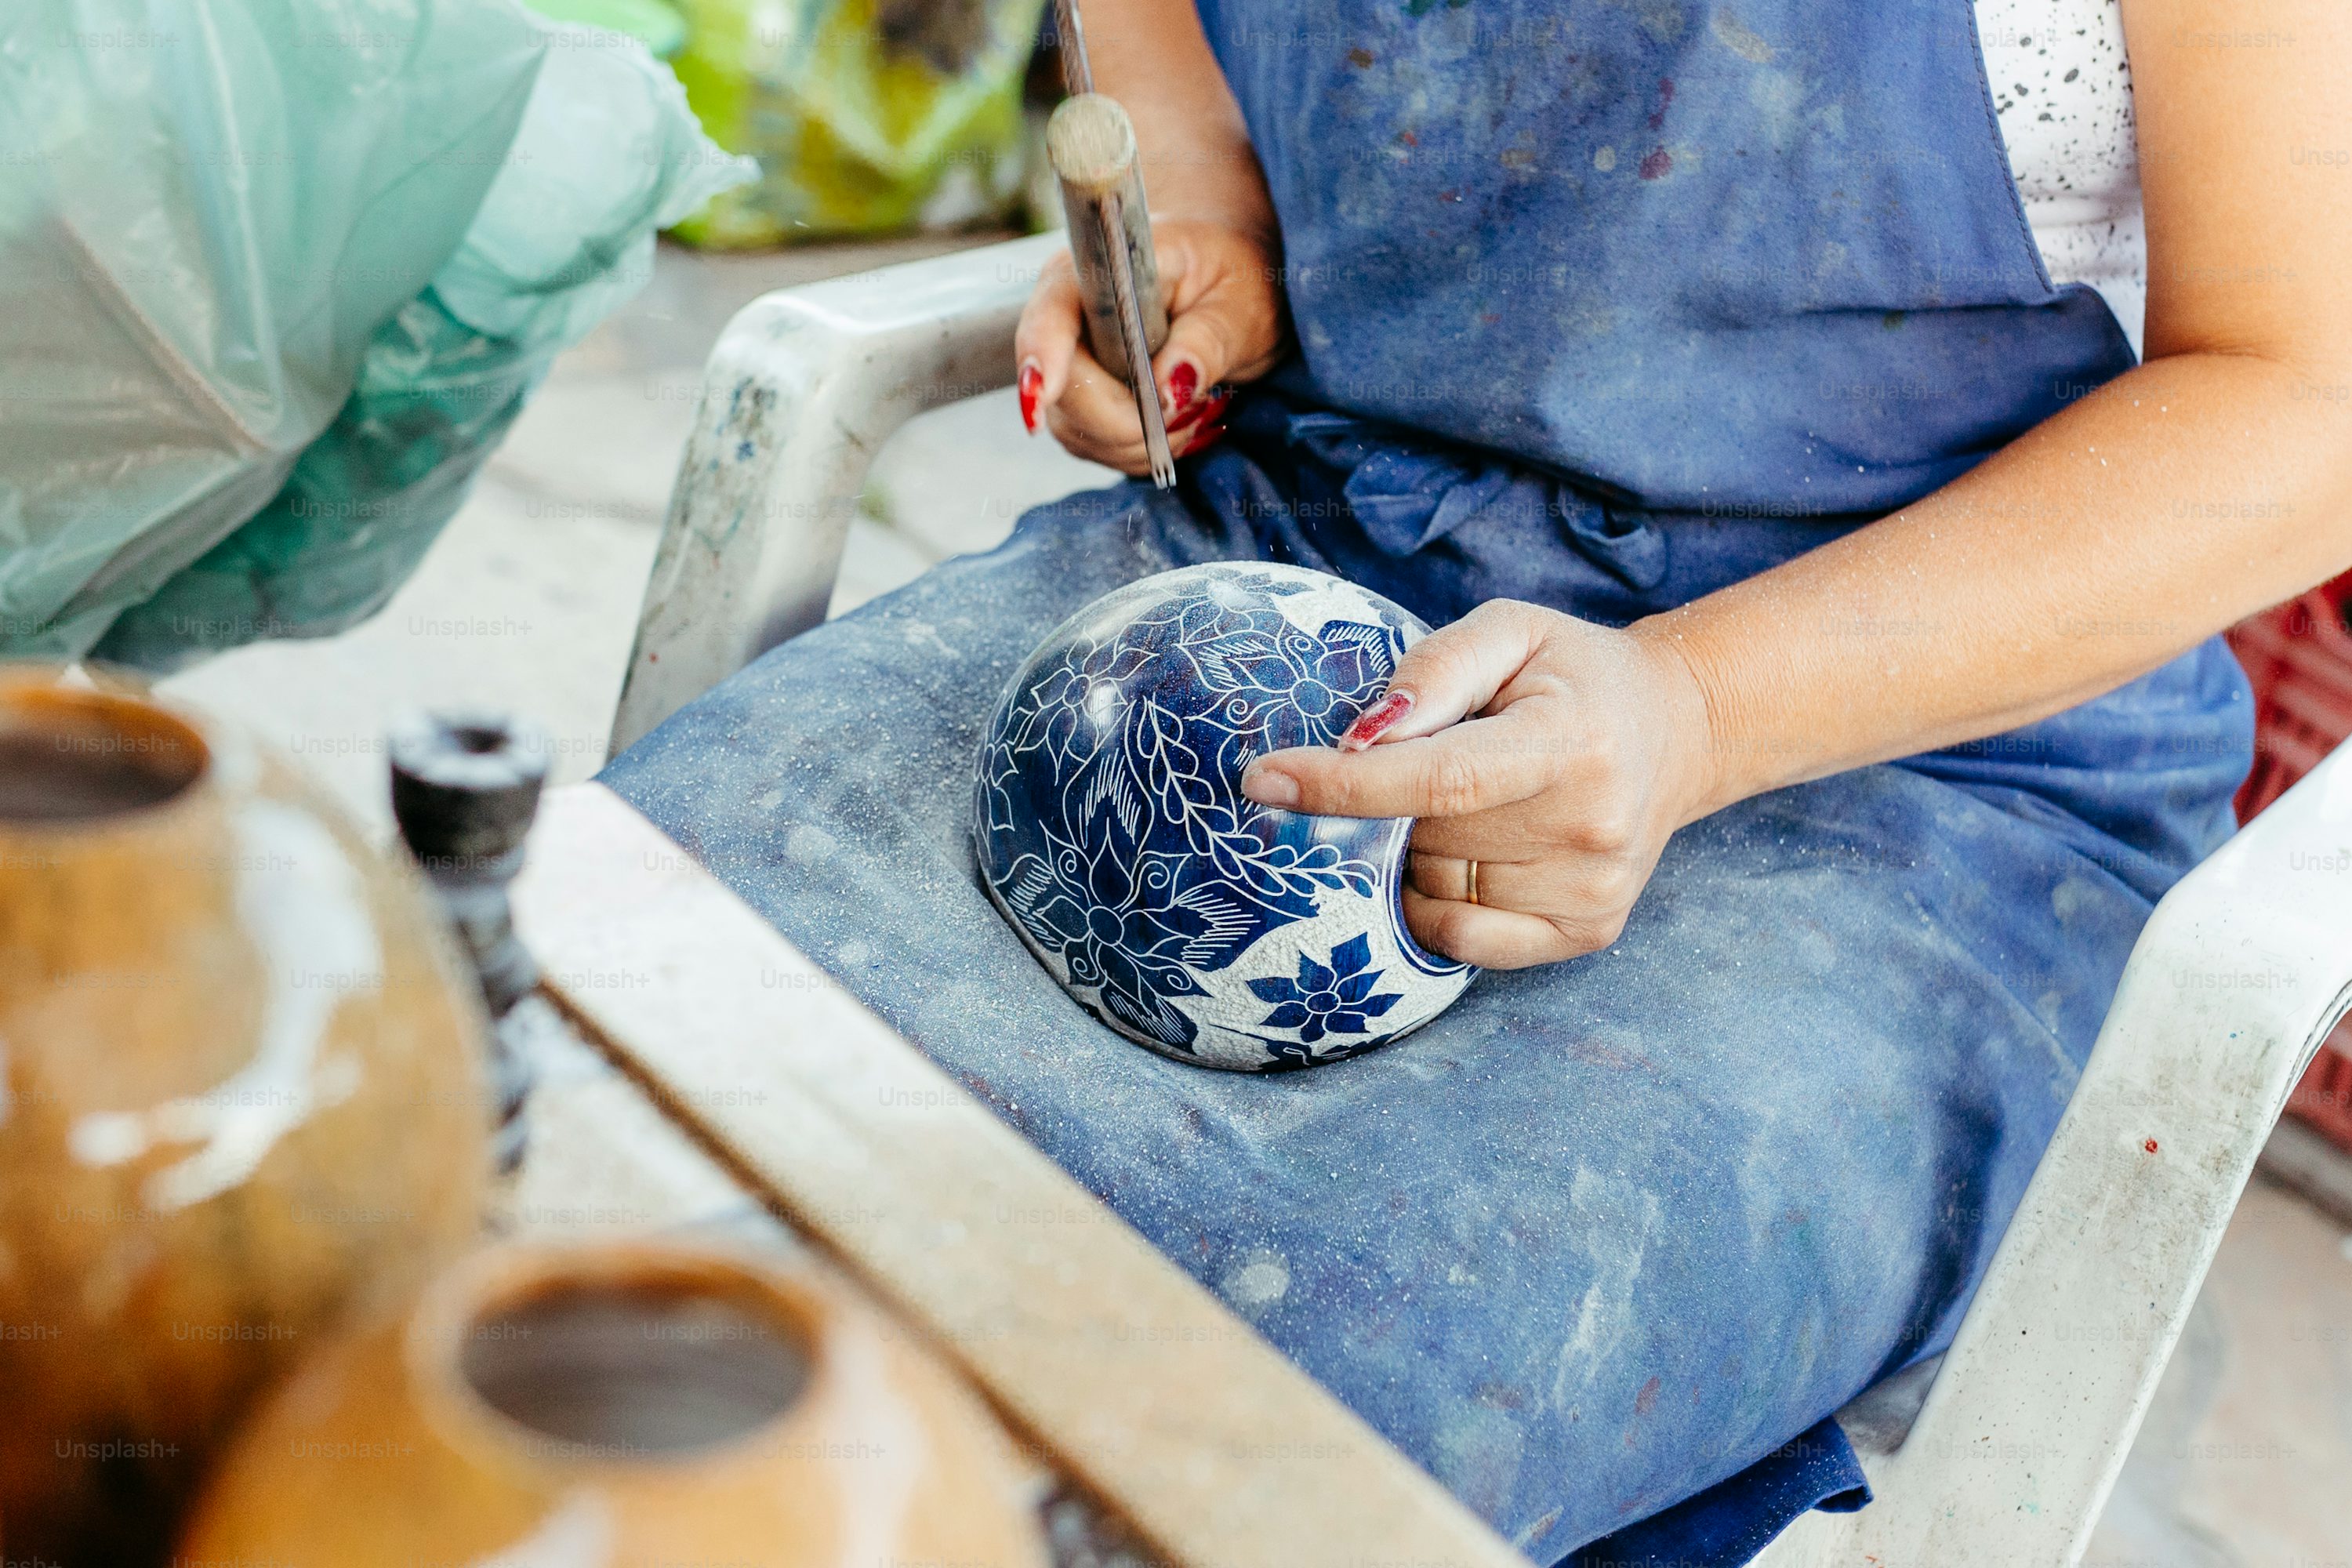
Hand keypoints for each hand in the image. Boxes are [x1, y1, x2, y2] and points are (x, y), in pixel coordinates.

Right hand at [1013, 218, 1287, 474]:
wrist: (1225, 276)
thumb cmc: (1232, 273)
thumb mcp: (1240, 303)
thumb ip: (1206, 341)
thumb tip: (1167, 393)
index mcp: (1100, 272)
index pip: (1053, 313)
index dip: (1040, 356)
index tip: (1040, 399)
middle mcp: (1068, 315)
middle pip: (1065, 393)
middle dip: (1129, 421)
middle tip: (1196, 407)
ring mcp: (1066, 363)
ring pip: (1078, 431)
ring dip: (1142, 440)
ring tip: (1197, 407)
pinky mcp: (1078, 402)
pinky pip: (1097, 446)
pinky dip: (1143, 449)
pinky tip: (1179, 421)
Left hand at [1238, 602, 1720, 968]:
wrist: (1675, 731)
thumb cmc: (1573, 675)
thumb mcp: (1510, 631)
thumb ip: (1434, 670)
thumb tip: (1360, 737)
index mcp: (1572, 742)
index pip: (1439, 779)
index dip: (1344, 784)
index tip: (1264, 780)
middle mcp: (1590, 826)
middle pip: (1427, 834)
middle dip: (1393, 801)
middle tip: (1434, 761)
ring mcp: (1592, 889)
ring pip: (1434, 887)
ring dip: (1419, 849)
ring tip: (1473, 803)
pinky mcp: (1587, 931)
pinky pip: (1461, 937)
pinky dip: (1435, 900)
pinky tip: (1466, 855)